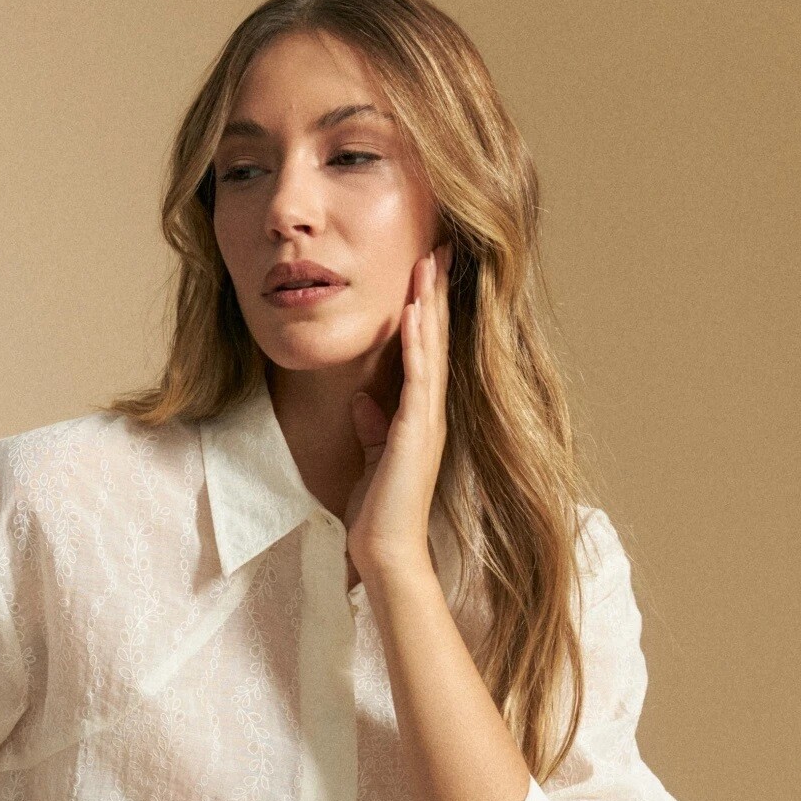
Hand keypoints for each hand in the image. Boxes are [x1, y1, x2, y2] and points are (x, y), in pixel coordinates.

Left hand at [344, 243, 451, 579]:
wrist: (385, 551)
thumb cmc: (378, 513)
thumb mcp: (370, 459)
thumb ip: (372, 428)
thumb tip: (363, 400)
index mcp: (419, 417)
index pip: (424, 353)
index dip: (426, 312)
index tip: (424, 273)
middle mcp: (429, 413)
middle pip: (434, 341)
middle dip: (434, 294)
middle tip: (438, 249)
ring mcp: (426, 420)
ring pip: (430, 350)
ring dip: (429, 305)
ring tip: (428, 264)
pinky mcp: (415, 432)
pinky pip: (418, 378)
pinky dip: (417, 344)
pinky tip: (414, 313)